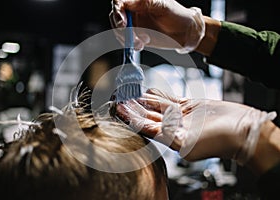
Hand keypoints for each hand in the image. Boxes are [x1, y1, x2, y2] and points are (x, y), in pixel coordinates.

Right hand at [109, 0, 204, 52]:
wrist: (185, 33)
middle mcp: (133, 10)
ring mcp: (133, 23)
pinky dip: (130, 45)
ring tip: (141, 43)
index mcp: (139, 0)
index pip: (119, 2)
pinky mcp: (136, 35)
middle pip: (115, 17)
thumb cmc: (178, 15)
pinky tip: (141, 45)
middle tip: (132, 38)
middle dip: (121, 30)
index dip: (117, 13)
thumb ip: (146, 3)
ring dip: (127, 39)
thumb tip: (129, 2)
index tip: (123, 25)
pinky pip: (125, 40)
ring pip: (119, 30)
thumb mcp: (163, 6)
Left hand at [114, 88, 275, 164]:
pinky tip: (148, 90)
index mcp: (170, 138)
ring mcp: (180, 116)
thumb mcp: (187, 143)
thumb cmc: (217, 141)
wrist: (241, 130)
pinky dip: (159, 94)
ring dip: (144, 99)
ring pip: (157, 106)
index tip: (119, 109)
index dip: (131, 118)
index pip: (145, 127)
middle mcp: (173, 127)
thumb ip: (167, 136)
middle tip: (120, 98)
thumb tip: (148, 130)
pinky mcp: (190, 107)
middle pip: (148, 115)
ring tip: (130, 92)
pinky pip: (170, 99)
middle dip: (134, 107)